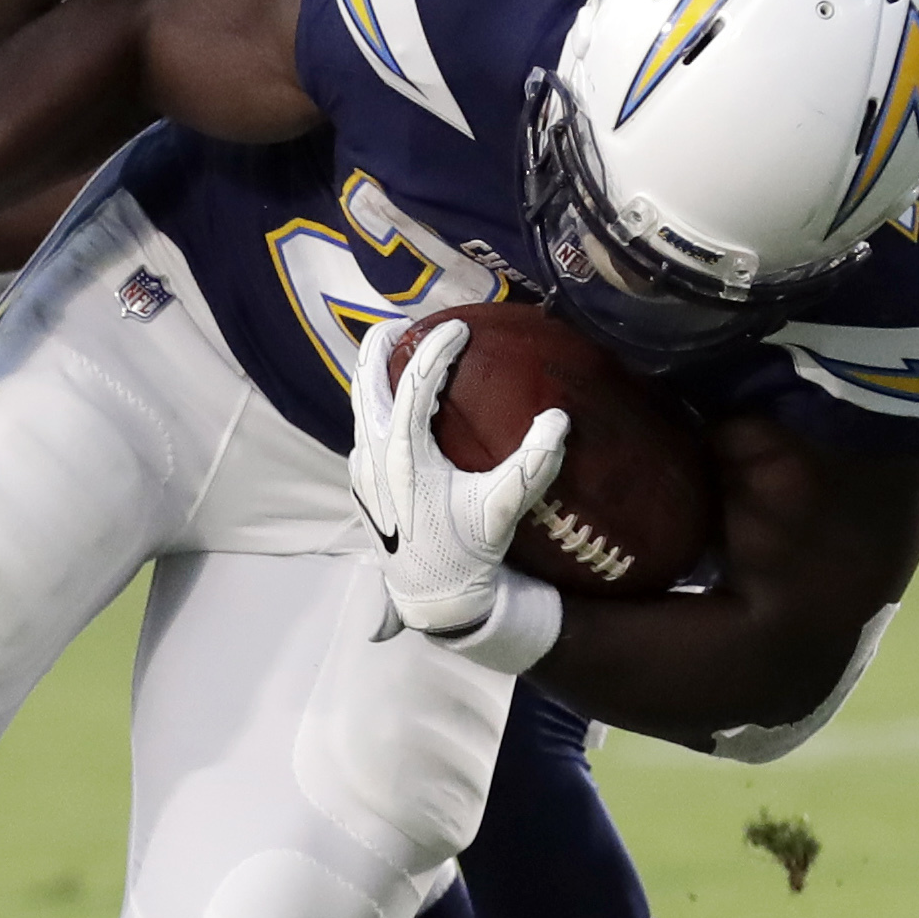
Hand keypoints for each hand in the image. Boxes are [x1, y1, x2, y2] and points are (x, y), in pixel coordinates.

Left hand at [346, 318, 565, 636]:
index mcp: (403, 455)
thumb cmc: (466, 551)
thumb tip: (559, 419)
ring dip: (377, 371)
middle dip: (384, 345)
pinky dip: (377, 400)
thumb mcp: (501, 510)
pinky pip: (363, 423)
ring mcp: (360, 466)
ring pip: (359, 402)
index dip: (439, 350)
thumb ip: (532, 465)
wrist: (430, 595)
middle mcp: (372, 454)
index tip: (461, 329)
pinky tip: (398, 398)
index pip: (416, 385)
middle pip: (366, 381)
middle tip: (408, 322)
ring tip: (401, 348)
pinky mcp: (361, 478)